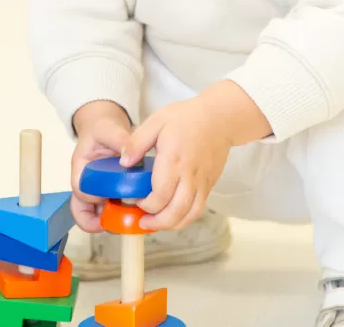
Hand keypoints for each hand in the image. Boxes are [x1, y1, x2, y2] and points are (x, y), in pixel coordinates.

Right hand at [70, 100, 131, 232]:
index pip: (80, 189)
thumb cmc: (103, 128)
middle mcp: (86, 183)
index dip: (92, 196)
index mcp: (81, 169)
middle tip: (114, 224)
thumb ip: (119, 139)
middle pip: (82, 210)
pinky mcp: (110, 192)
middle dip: (95, 221)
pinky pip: (111, 210)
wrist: (106, 127)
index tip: (105, 196)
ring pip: (95, 215)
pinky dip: (121, 215)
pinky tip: (135, 212)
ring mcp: (97, 190)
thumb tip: (129, 153)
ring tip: (127, 221)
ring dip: (109, 220)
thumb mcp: (109, 129)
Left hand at [120, 96, 232, 232]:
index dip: (145, 205)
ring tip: (156, 223)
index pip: (159, 196)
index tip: (136, 200)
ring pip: (189, 215)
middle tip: (142, 221)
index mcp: (173, 160)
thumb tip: (124, 162)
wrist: (220, 117)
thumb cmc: (188, 117)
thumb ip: (137, 142)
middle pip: (174, 212)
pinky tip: (174, 215)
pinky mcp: (209, 184)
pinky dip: (185, 218)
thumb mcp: (157, 121)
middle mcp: (189, 175)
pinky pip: (198, 209)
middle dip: (156, 223)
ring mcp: (202, 182)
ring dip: (171, 225)